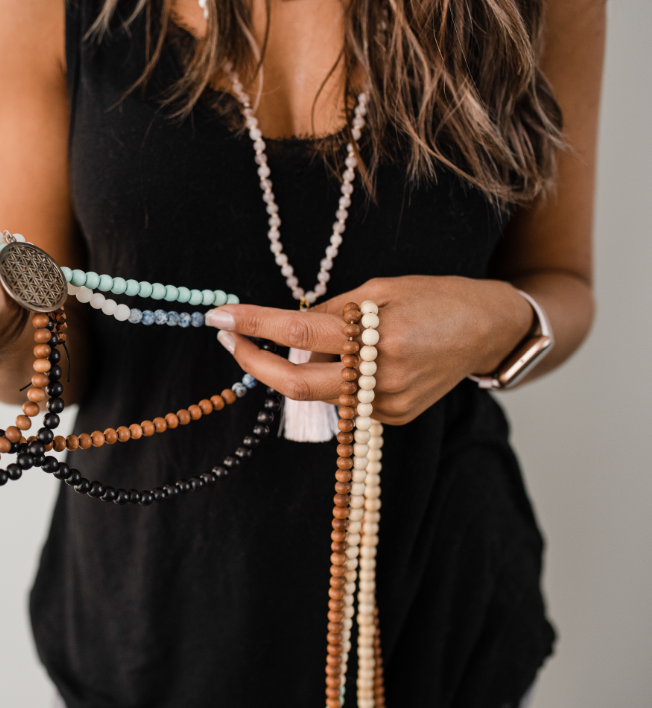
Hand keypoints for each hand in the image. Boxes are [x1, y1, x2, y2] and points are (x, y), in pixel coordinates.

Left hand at [205, 276, 534, 424]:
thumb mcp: (380, 288)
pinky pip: (342, 399)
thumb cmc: (435, 298)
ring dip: (299, 366)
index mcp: (378, 334)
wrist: (489, 330)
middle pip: (295, 382)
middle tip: (229, 338)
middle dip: (253, 362)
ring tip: (314, 338)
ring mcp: (387, 405)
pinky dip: (332, 377)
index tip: (218, 318)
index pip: (298, 331)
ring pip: (317, 391)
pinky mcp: (393, 418)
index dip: (253, 325)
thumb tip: (286, 330)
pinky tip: (353, 358)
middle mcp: (381, 377)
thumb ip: (331, 312)